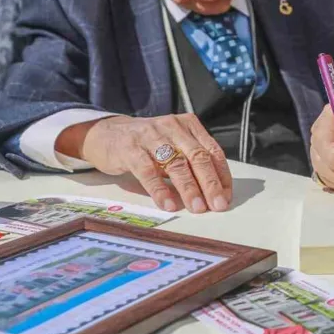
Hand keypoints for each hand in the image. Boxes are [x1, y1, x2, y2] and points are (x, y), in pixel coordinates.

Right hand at [67, 114, 232, 213]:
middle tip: (218, 205)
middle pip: (198, 157)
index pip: (213, 151)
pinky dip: (160, 189)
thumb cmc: (147, 144)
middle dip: (211, 184)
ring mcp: (151, 136)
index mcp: (189, 125)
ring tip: (197, 207)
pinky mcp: (130, 148)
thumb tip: (212, 192)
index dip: (222, 176)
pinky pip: (148, 171)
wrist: (106, 133)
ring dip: (189, 188)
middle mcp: (173, 127)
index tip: (226, 196)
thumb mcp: (173, 146)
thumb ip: (191, 162)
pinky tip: (168, 204)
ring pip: (177, 164)